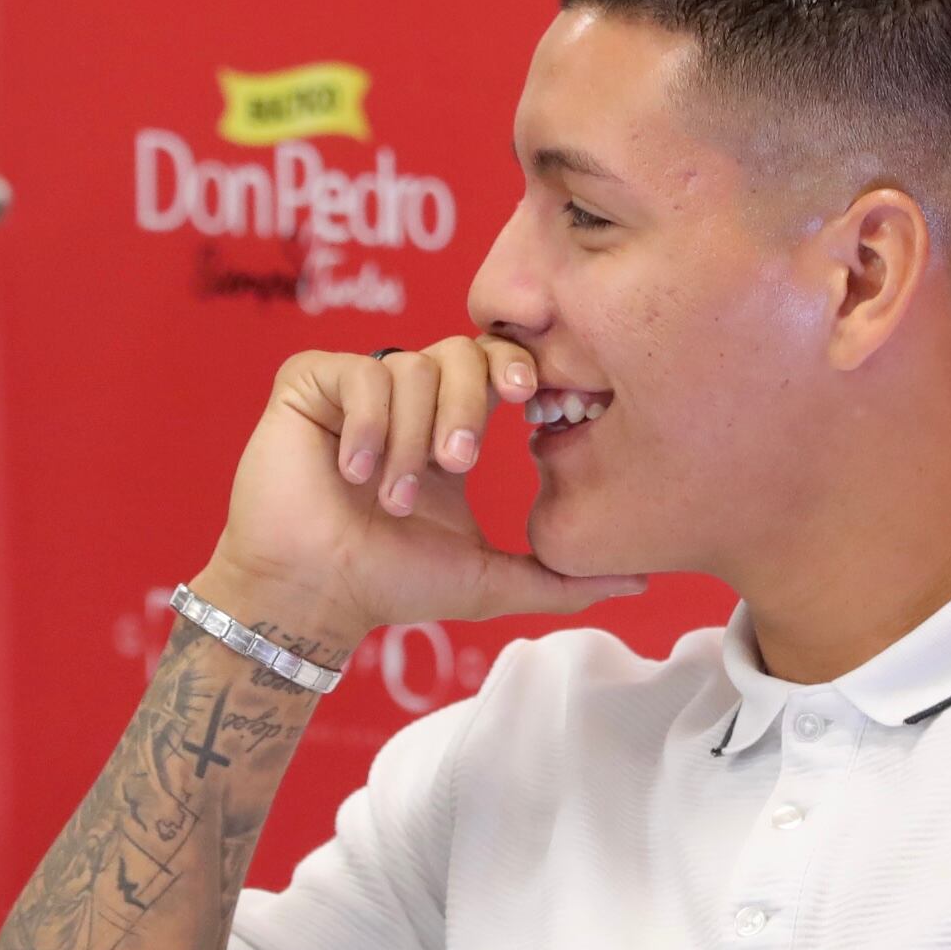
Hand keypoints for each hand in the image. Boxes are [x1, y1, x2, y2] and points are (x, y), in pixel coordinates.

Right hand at [204, 336, 646, 638]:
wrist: (311, 596)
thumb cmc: (392, 586)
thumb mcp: (490, 579)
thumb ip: (563, 578)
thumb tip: (640, 578)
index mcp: (447, 427)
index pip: (494, 366)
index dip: (515, 370)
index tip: (529, 401)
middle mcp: (405, 400)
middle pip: (460, 353)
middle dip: (467, 407)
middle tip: (458, 464)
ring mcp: (356, 389)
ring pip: (410, 367)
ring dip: (409, 438)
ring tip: (391, 495)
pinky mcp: (310, 384)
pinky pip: (358, 371)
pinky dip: (365, 423)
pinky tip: (351, 471)